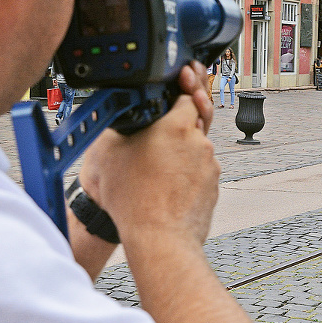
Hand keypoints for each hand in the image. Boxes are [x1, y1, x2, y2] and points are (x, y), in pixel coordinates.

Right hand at [78, 64, 219, 247]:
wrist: (158, 239)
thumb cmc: (133, 200)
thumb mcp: (109, 151)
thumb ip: (120, 123)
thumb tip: (121, 112)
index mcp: (176, 125)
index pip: (186, 94)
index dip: (180, 90)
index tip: (178, 83)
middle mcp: (199, 142)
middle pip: (193, 120)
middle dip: (177, 124)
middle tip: (159, 131)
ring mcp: (209, 166)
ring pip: (195, 148)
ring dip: (180, 152)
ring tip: (155, 167)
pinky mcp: (212, 187)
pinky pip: (198, 172)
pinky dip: (186, 174)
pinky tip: (165, 185)